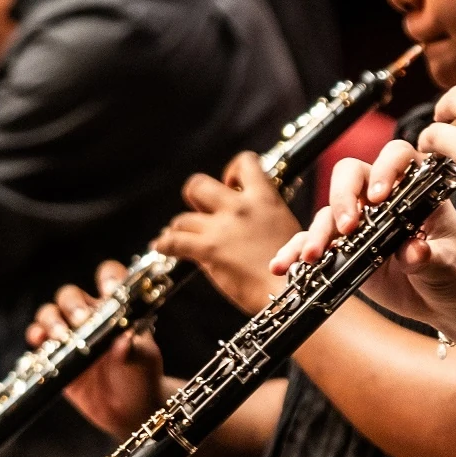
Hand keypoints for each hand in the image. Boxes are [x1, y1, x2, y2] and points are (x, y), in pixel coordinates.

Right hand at [27, 263, 162, 439]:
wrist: (129, 409)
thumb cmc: (141, 376)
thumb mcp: (144, 361)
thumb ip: (133, 349)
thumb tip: (123, 340)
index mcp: (116, 308)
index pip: (109, 279)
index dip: (107, 278)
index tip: (107, 290)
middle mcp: (90, 316)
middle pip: (70, 295)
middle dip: (72, 305)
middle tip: (81, 321)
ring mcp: (70, 335)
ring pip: (50, 313)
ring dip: (51, 320)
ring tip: (61, 336)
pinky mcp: (55, 355)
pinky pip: (38, 339)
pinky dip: (36, 336)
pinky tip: (39, 341)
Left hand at [153, 152, 302, 313]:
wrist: (291, 294)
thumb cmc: (293, 269)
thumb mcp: (283, 228)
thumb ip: (259, 215)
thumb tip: (234, 213)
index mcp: (265, 198)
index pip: (244, 162)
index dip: (232, 172)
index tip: (230, 185)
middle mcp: (241, 207)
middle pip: (198, 184)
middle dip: (194, 197)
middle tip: (200, 213)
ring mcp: (222, 228)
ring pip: (182, 218)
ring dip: (180, 229)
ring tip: (181, 237)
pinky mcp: (208, 250)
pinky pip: (173, 241)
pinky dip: (164, 244)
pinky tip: (162, 246)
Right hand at [271, 140, 455, 336]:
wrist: (449, 300)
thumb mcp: (449, 264)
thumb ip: (431, 257)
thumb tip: (415, 251)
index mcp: (417, 189)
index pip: (397, 157)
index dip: (386, 169)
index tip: (381, 197)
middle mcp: (384, 198)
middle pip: (351, 175)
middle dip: (344, 197)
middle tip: (348, 226)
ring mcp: (361, 222)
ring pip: (329, 211)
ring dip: (318, 231)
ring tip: (314, 256)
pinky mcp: (343, 248)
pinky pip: (314, 243)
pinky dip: (297, 251)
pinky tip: (284, 265)